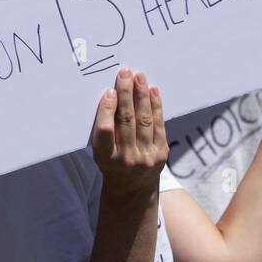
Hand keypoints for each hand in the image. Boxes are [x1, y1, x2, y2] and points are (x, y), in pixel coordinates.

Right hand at [91, 67, 167, 197]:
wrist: (131, 187)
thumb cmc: (111, 162)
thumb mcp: (100, 151)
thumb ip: (104, 129)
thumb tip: (111, 94)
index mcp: (106, 158)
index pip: (106, 131)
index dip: (108, 110)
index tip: (110, 90)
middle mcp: (126, 159)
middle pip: (127, 121)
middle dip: (126, 94)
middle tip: (125, 73)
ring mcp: (146, 157)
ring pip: (144, 120)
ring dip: (142, 95)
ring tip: (139, 77)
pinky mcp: (161, 153)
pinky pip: (158, 124)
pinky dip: (156, 106)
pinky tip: (152, 91)